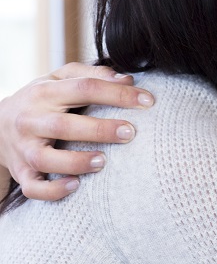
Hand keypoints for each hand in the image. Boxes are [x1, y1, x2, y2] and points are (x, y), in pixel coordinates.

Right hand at [0, 63, 154, 199]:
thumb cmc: (41, 99)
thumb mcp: (58, 78)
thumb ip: (91, 73)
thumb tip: (126, 78)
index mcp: (44, 93)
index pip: (84, 88)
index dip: (118, 94)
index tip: (148, 101)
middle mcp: (31, 120)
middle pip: (63, 125)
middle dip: (99, 130)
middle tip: (130, 133)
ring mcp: (24, 148)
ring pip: (45, 159)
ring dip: (76, 162)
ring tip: (103, 161)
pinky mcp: (21, 172)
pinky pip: (33, 187)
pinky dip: (53, 190)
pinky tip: (76, 186)